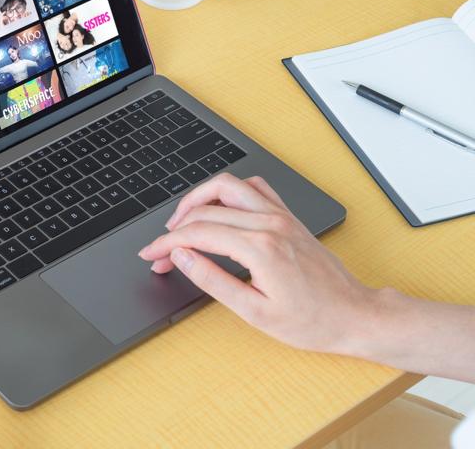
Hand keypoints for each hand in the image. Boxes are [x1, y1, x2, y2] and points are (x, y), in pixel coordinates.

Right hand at [138, 173, 374, 354]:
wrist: (355, 315)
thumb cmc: (312, 322)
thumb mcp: (254, 313)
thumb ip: (212, 281)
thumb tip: (183, 257)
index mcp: (259, 248)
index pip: (197, 234)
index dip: (167, 244)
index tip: (152, 256)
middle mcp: (269, 224)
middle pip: (206, 211)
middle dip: (174, 229)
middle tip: (162, 252)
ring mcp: (281, 216)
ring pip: (227, 186)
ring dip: (198, 199)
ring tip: (182, 221)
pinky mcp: (289, 217)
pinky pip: (254, 188)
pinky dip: (229, 192)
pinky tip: (219, 209)